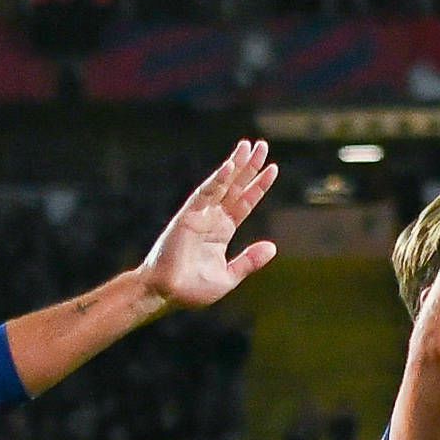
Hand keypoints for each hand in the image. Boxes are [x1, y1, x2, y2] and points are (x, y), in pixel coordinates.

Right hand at [143, 139, 281, 312]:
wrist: (165, 294)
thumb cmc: (192, 289)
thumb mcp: (228, 276)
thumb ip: (249, 261)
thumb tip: (272, 247)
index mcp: (222, 230)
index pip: (245, 202)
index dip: (258, 186)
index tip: (273, 168)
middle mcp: (212, 218)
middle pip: (235, 186)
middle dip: (248, 166)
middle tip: (261, 145)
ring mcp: (200, 215)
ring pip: (221, 185)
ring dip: (235, 165)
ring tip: (248, 146)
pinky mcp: (187, 216)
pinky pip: (204, 195)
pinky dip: (217, 180)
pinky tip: (229, 166)